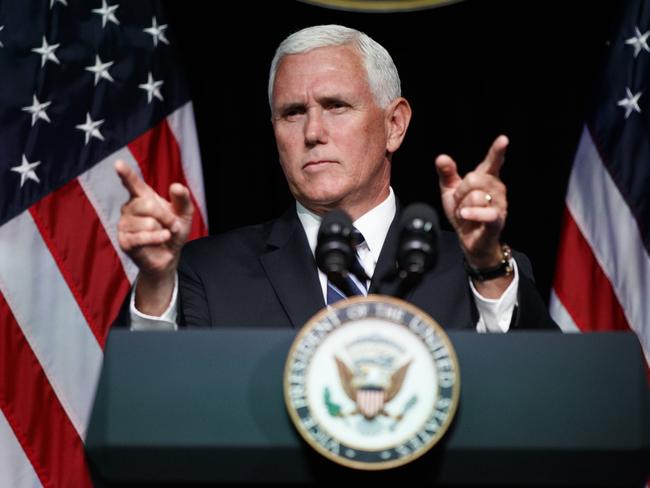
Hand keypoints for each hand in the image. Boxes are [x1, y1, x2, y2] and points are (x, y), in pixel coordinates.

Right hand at [115, 160, 192, 313]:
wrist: (170, 255)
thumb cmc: (173, 231)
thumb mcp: (184, 214)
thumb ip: (182, 199)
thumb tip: (176, 186)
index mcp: (142, 197)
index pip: (132, 183)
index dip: (126, 174)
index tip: (118, 164)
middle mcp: (130, 208)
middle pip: (147, 205)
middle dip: (166, 216)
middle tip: (173, 225)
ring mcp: (125, 225)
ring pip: (147, 223)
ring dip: (163, 230)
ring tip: (164, 235)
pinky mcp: (125, 241)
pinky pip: (141, 237)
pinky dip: (156, 238)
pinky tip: (162, 239)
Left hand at [435, 135, 507, 268]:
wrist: (468, 239)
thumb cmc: (464, 213)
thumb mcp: (450, 192)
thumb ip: (447, 174)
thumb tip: (441, 157)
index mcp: (486, 178)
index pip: (492, 162)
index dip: (497, 151)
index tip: (503, 140)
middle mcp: (496, 189)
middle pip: (474, 178)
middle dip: (460, 192)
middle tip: (461, 203)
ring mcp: (499, 204)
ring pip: (476, 196)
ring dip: (464, 207)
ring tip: (466, 214)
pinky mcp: (497, 219)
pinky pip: (485, 212)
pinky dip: (472, 214)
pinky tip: (466, 215)